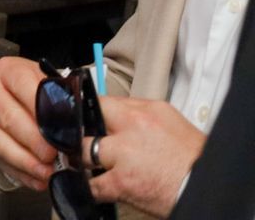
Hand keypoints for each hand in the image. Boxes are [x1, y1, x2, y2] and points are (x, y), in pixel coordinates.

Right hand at [0, 56, 53, 191]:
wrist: (23, 97)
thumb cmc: (43, 92)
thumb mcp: (56, 85)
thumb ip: (65, 98)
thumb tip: (76, 122)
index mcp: (8, 70)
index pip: (22, 85)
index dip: (42, 109)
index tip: (60, 130)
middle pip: (8, 116)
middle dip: (33, 140)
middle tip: (54, 156)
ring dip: (24, 161)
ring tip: (46, 172)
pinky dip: (18, 172)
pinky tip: (36, 179)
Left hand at [86, 96, 204, 216]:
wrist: (208, 187)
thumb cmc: (195, 160)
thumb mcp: (172, 124)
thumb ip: (144, 118)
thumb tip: (121, 118)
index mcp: (148, 111)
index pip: (105, 102)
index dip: (92, 113)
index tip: (86, 120)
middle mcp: (133, 127)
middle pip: (90, 121)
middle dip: (83, 133)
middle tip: (82, 143)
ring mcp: (124, 154)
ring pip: (82, 150)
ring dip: (82, 160)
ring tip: (87, 165)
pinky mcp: (122, 181)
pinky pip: (92, 184)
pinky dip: (90, 187)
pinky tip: (94, 186)